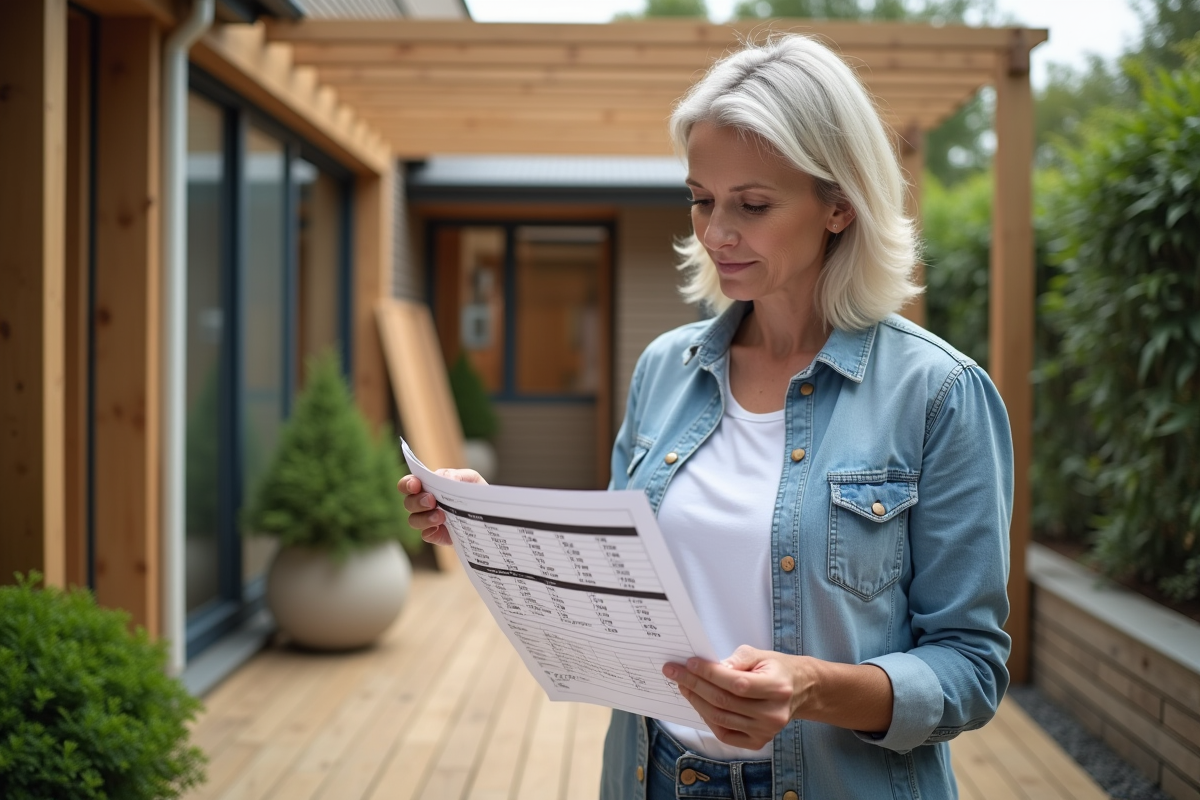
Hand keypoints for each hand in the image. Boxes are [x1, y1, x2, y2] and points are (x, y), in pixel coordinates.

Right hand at [398, 470, 487, 545]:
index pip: (408, 484)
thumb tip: (447, 479)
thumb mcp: (471, 479)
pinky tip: (442, 528)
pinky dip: (431, 532)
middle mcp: (423, 503)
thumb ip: (457, 475)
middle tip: (432, 501)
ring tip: (441, 516)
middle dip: (417, 501)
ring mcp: (428, 520)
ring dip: (425, 518)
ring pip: (413, 520)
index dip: (407, 484)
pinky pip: (426, 535)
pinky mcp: (437, 535)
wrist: (489, 514)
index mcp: (428, 486)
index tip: (416, 485)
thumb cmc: (475, 493)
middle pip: (408, 503)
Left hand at [663, 645, 815, 749]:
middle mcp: (773, 714)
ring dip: (696, 701)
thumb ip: (737, 660)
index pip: (737, 683)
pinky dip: (707, 718)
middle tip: (675, 672)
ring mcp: (766, 731)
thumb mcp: (760, 655)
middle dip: (695, 685)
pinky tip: (698, 703)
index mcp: (776, 688)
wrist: (799, 690)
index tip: (689, 663)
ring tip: (683, 685)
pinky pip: (725, 734)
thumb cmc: (776, 669)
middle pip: (724, 702)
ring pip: (720, 718)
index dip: (710, 673)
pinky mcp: (758, 742)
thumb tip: (713, 667)